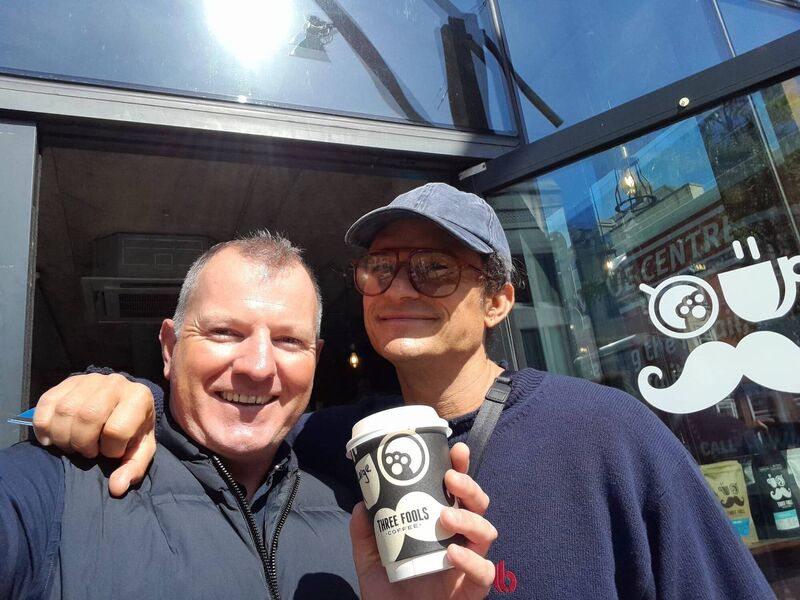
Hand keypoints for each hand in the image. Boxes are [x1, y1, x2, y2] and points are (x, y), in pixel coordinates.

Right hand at [33, 373, 156, 496]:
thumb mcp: (141, 449)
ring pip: (65, 409)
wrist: (127, 402)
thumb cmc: (134, 429)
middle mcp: (116, 383)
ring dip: (62, 436)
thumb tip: (117, 487)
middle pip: (87, 416)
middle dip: (82, 442)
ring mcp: (91, 379)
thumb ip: (133, 468)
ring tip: (71, 445)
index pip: (116, 429)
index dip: (110, 449)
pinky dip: (43, 425)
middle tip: (86, 451)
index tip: (110, 453)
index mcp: (139, 398)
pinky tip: (50, 439)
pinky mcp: (69, 381)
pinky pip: (47, 402)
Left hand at [350, 442, 495, 599]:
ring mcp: (468, 565)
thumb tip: (362, 503)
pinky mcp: (472, 591)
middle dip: (470, 487)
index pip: (457, 494)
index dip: (461, 469)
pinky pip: (485, 572)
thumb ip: (366, 533)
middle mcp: (459, 541)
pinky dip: (472, 561)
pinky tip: (453, 555)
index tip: (455, 450)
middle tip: (450, 480)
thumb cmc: (389, 595)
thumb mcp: (371, 560)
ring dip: (469, 520)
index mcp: (440, 528)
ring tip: (446, 517)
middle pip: (478, 506)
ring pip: (487, 533)